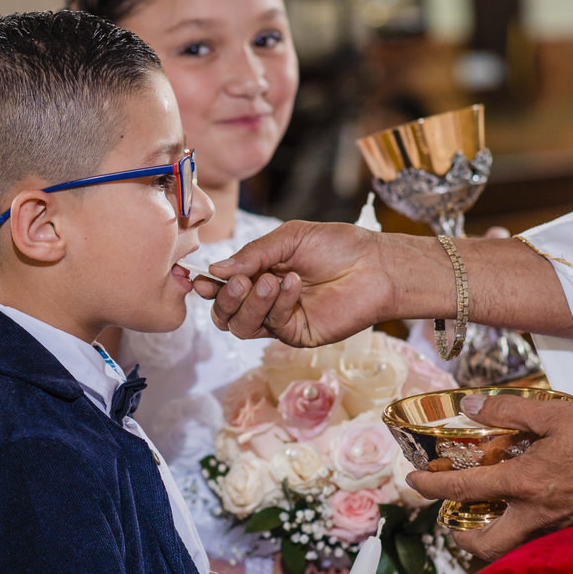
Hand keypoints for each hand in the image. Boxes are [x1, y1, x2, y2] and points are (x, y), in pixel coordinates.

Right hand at [194, 221, 394, 345]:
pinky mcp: (299, 335)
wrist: (375, 264)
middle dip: (224, 299)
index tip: (197, 277)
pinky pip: (273, 326)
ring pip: (242, 326)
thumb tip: (215, 270)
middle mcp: (265, 301)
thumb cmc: (337, 246)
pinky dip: (278, 304)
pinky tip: (293, 283)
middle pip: (225, 314)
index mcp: (259, 274)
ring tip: (270, 280)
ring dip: (249, 303)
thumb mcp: (290, 238)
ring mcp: (281, 320)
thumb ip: (253, 254)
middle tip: (237, 281)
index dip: (207, 285)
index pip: (222, 287)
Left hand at [405, 394, 572, 561]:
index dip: (432, 485)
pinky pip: (537, 535)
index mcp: (526, 484)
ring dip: (490, 532)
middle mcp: (536, 513)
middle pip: (486, 544)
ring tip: (483, 508)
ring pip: (512, 543)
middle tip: (451, 517)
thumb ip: (510, 412)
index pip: (465, 489)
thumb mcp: (557, 413)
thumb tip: (472, 406)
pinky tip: (524, 500)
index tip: (413, 480)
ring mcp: (557, 524)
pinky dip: (520, 524)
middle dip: (462, 537)